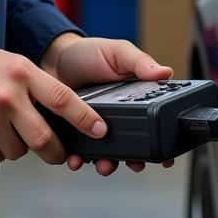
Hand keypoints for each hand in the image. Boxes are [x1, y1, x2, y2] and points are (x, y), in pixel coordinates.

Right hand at [0, 33, 106, 166]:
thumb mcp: (7, 61)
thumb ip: (32, 83)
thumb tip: (58, 111)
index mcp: (21, 72)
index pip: (62, 99)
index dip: (85, 118)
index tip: (100, 130)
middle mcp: (7, 95)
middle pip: (44, 138)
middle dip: (56, 152)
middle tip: (58, 154)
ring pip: (18, 152)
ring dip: (16, 147)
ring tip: (1, 128)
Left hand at [41, 33, 173, 175]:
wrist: (53, 57)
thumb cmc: (88, 53)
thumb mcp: (118, 52)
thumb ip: (140, 62)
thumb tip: (165, 72)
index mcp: (135, 98)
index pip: (153, 124)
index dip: (160, 142)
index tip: (165, 158)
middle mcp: (118, 117)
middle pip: (133, 146)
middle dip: (135, 160)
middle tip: (134, 164)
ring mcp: (95, 126)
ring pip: (108, 153)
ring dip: (108, 162)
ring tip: (104, 164)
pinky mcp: (75, 132)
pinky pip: (81, 151)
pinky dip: (80, 159)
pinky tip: (77, 159)